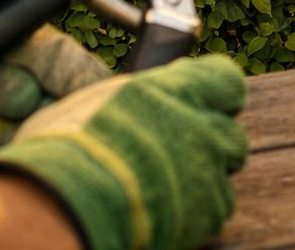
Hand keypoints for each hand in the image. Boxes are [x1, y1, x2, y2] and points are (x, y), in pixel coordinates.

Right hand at [0, 55, 248, 249]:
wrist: (63, 202)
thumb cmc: (63, 149)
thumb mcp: (95, 102)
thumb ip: (133, 96)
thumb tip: (140, 94)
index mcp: (177, 89)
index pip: (226, 81)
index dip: (217, 97)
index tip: (202, 107)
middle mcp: (202, 124)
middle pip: (230, 132)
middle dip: (210, 144)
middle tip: (177, 156)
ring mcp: (210, 167)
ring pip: (225, 170)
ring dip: (204, 177)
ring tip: (166, 188)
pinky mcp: (210, 209)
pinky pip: (216, 207)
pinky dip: (197, 212)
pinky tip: (165, 213)